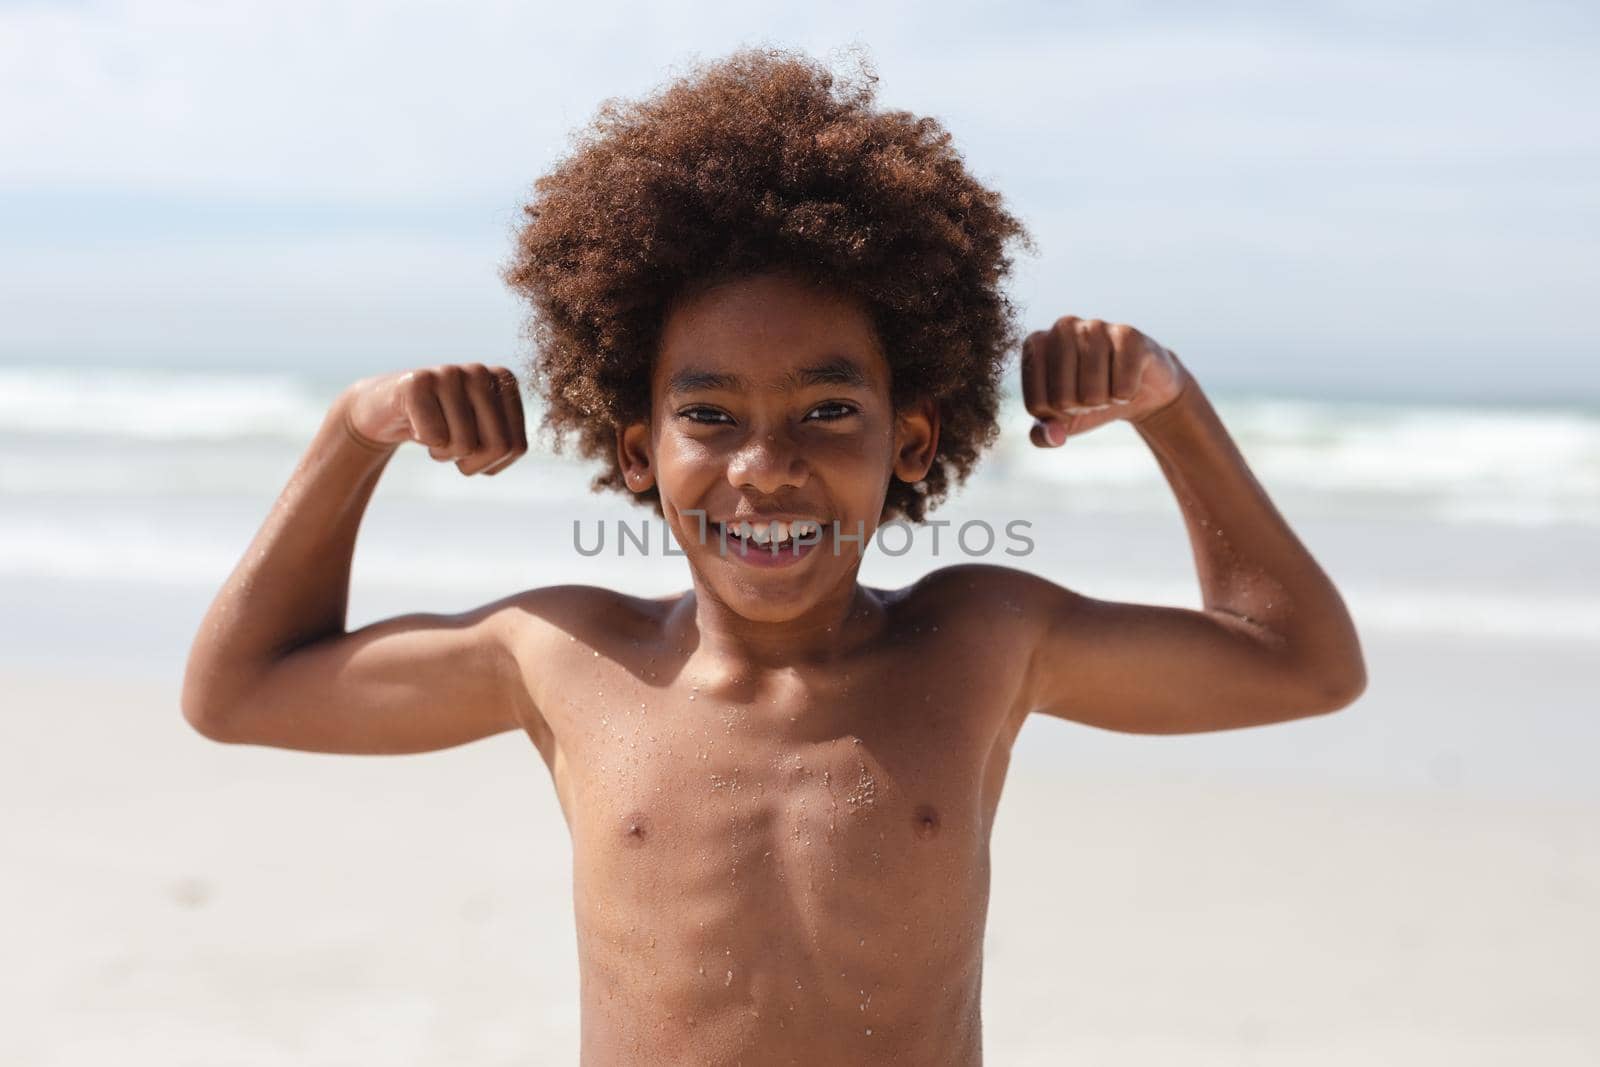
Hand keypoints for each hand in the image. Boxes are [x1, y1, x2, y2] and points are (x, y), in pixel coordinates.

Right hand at [340, 363, 528, 474]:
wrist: (385, 409)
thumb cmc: (442, 425)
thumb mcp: (484, 435)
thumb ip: (507, 442)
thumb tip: (514, 449)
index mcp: (505, 382)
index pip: (516, 447)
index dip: (490, 464)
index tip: (472, 450)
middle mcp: (481, 372)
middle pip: (497, 447)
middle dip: (470, 463)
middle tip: (449, 446)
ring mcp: (449, 372)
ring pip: (465, 445)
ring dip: (443, 453)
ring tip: (432, 432)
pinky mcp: (417, 382)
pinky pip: (434, 437)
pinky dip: (424, 443)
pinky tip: (414, 424)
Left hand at [1022, 317, 1191, 446]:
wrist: (1136, 387)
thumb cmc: (1089, 400)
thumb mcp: (1061, 422)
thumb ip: (1043, 435)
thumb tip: (1053, 437)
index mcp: (1035, 345)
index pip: (1037, 405)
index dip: (1057, 416)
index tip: (1068, 400)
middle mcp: (1061, 327)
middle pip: (1062, 400)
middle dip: (1080, 408)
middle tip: (1092, 394)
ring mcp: (1095, 326)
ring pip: (1091, 394)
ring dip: (1104, 402)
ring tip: (1108, 386)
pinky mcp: (1128, 335)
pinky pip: (1121, 389)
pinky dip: (1126, 396)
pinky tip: (1128, 380)